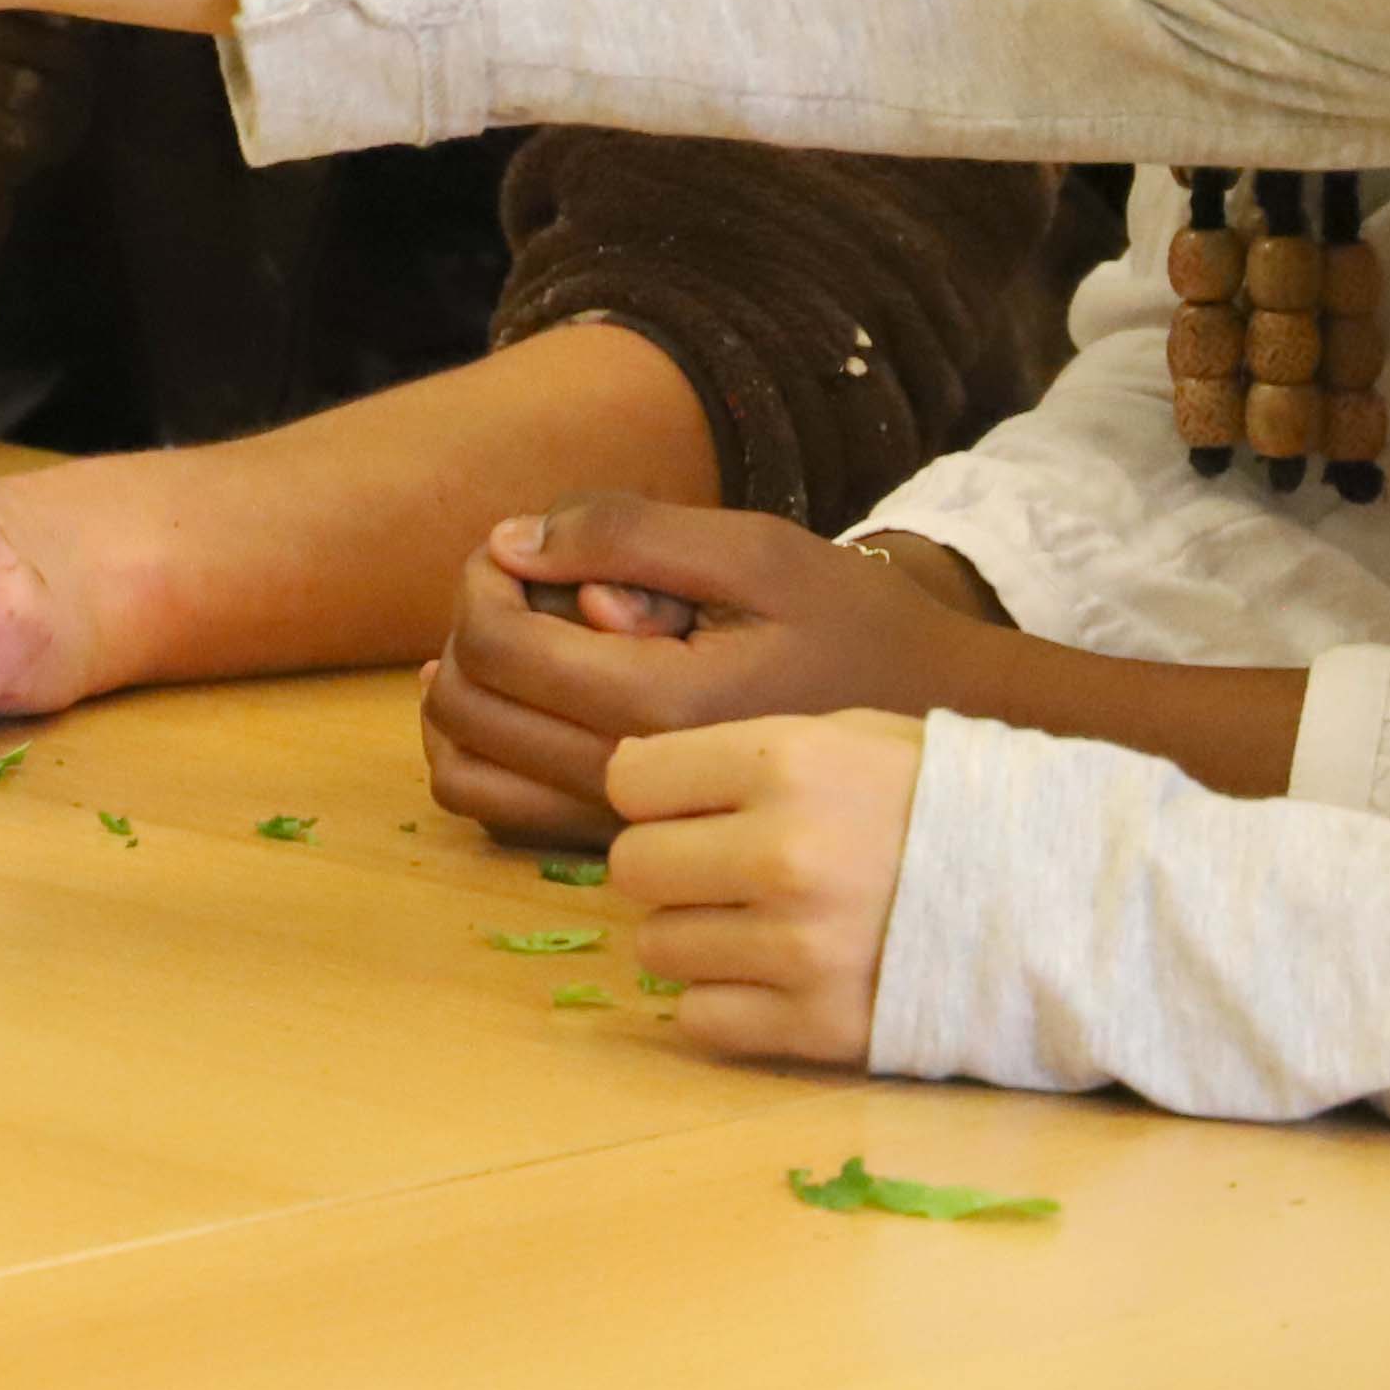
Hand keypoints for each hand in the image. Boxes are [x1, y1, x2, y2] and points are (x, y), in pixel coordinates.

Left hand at [419, 498, 994, 847]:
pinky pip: (502, 814)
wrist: (926, 742)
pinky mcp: (625, 852)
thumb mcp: (758, 552)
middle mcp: (634, 788)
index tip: (516, 549)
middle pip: (468, 708)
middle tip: (521, 585)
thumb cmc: (851, 628)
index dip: (481, 583)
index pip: (500, 648)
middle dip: (466, 629)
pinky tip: (537, 702)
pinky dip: (487, 754)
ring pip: (468, 773)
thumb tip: (510, 543)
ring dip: (463, 696)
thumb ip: (631, 537)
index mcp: (665, 704)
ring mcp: (624, 834)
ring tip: (518, 641)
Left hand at [607, 709, 927, 1064]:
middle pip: (632, 867)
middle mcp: (781, 854)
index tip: (687, 805)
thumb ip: (744, 751)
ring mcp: (798, 948)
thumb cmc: (951, 803)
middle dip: (664, 867)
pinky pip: (700, 1019)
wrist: (1066, 900)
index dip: (652, 793)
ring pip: (658, 947)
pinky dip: (720, 1003)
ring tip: (754, 924)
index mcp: (786, 764)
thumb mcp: (855, 736)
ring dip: (692, 937)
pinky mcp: (820, 1027)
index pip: (631, 780)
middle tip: (717, 872)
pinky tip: (768, 979)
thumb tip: (632, 772)